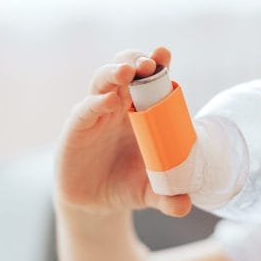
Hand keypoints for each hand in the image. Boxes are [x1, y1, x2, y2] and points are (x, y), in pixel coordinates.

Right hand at [55, 46, 191, 216]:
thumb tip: (184, 206)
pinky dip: (95, 103)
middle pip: (124, 69)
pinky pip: (84, 111)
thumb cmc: (129, 184)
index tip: (165, 54)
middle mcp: (118, 105)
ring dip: (114, 73)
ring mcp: (96, 114)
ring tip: (128, 72)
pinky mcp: (76, 130)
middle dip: (136, 61)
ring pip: (102, 82)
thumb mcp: (152, 191)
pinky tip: (107, 101)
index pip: (149, 78)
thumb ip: (168, 196)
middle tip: (149, 64)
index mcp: (142, 109)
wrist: (96, 204)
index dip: (157, 63)